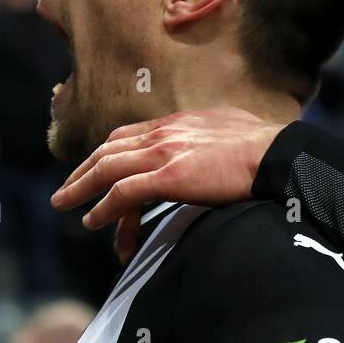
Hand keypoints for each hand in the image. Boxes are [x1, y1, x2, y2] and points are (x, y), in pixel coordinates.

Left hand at [51, 108, 289, 260]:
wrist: (277, 153)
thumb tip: (215, 144)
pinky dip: (104, 207)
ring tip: (65, 205)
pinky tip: (93, 220)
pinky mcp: (170, 177)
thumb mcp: (231, 129)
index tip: (94, 167)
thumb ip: (212, 135)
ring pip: (108, 169)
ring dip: (81, 189)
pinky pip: (124, 192)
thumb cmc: (266, 147)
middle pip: (109, 151)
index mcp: (179, 122)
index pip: (128, 135)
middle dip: (83, 171)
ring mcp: (165, 154)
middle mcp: (165, 133)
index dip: (105, 153)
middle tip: (66, 190)